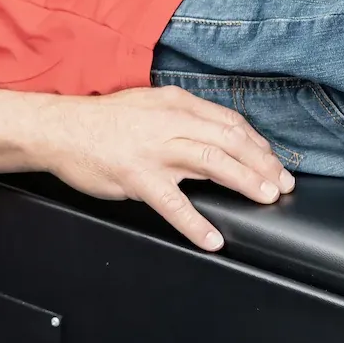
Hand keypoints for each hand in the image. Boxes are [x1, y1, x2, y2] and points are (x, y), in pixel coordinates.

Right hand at [44, 86, 293, 251]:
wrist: (60, 129)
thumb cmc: (103, 121)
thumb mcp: (148, 105)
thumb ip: (180, 117)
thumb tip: (214, 135)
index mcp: (175, 103)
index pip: (228, 122)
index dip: (257, 143)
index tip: (272, 161)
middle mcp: (170, 122)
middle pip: (229, 141)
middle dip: (263, 163)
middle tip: (283, 183)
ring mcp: (155, 150)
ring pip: (211, 163)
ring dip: (245, 181)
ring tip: (267, 198)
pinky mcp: (138, 177)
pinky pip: (173, 204)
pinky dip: (196, 223)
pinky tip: (212, 239)